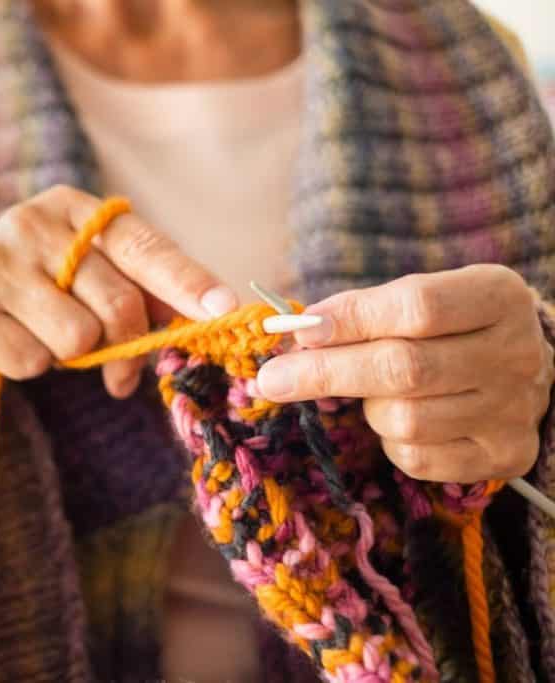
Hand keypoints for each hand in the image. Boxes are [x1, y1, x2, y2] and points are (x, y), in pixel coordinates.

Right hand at [0, 185, 236, 397]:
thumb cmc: (40, 295)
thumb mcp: (91, 280)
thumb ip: (144, 292)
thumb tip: (210, 315)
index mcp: (75, 210)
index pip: (143, 247)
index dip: (185, 281)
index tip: (222, 309)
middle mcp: (32, 223)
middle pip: (117, 303)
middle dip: (124, 347)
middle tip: (115, 372)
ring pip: (76, 338)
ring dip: (69, 357)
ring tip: (45, 339)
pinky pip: (30, 361)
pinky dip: (29, 367)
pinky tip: (9, 347)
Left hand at [256, 265, 554, 482]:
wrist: (516, 370)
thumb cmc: (446, 328)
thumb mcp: (416, 299)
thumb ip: (361, 310)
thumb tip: (297, 332)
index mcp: (497, 297)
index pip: (416, 307)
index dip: (350, 319)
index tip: (300, 331)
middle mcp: (515, 353)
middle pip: (404, 369)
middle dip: (326, 373)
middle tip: (273, 379)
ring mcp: (513, 410)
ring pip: (405, 420)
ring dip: (367, 409)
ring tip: (371, 394)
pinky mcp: (505, 455)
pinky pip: (417, 458)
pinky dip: (389, 443)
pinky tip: (396, 421)